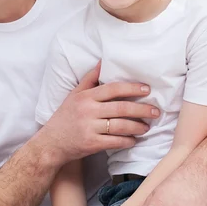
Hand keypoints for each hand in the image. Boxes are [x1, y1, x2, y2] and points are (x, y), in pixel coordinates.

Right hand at [41, 62, 159, 164]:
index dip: (132, 88)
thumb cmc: (64, 117)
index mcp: (85, 97)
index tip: (147, 90)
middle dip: (142, 109)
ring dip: (137, 126)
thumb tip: (102, 61)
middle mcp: (88, 111)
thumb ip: (89, 79)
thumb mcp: (74, 95)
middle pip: (121, 108)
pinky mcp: (91, 144)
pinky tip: (134, 140)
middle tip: (155, 111)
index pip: (113, 89)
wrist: (51, 143)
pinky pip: (115, 142)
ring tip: (146, 127)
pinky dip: (127, 141)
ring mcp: (89, 128)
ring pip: (120, 126)